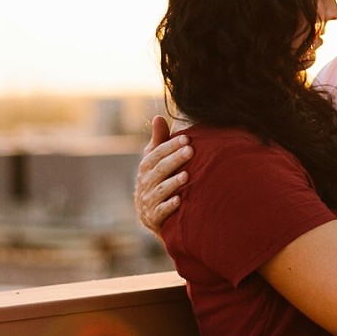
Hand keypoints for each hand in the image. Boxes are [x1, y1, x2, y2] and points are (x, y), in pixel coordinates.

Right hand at [136, 115, 193, 232]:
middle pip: (159, 170)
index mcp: (146, 167)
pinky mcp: (154, 217)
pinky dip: (169, 206)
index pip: (156, 154)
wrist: (150, 214)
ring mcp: (148, 200)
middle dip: (175, 160)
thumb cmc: (156, 180)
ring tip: (187, 175)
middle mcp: (145, 183)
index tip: (187, 139)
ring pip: (161, 190)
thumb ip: (158, 141)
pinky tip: (179, 200)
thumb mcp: (155, 160)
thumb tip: (158, 117)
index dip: (170, 146)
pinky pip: (161, 211)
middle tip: (191, 151)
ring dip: (173, 183)